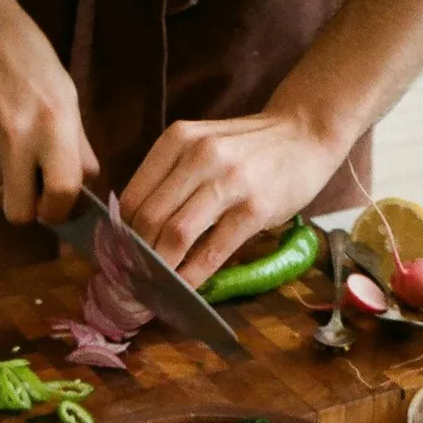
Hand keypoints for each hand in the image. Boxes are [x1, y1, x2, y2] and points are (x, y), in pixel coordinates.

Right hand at [0, 0, 98, 223]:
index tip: (58, 208)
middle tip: (33, 190)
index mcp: (54, 126)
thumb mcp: (68, 99)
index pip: (61, 194)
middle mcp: (16, 138)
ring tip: (11, 154)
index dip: (60, 211)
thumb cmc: (32, 66)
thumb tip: (83, 192)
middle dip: (28, 209)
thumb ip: (78, 149)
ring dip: (6, 186)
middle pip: (18, 213)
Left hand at [120, 113, 342, 286]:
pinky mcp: (255, 209)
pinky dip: (193, 276)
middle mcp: (199, 157)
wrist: (306, 133)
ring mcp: (229, 182)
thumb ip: (170, 176)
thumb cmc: (249, 147)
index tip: (117, 257)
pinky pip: (213, 251)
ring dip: (160, 269)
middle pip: (148, 218)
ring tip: (152, 288)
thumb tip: (134, 227)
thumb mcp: (202, 144)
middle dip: (135, 256)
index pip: (132, 197)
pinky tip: (184, 289)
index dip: (119, 234)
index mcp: (177, 140)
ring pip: (175, 234)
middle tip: (131, 279)